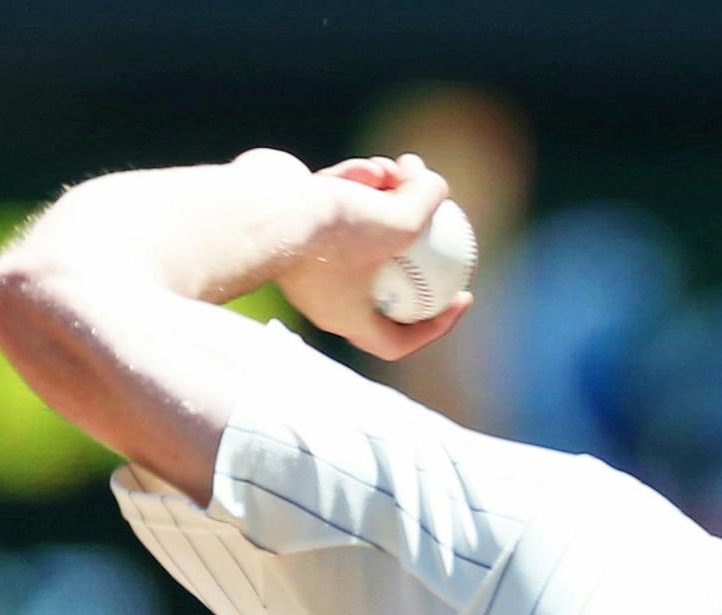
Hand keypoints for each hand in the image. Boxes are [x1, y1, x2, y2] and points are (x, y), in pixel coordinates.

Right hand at [257, 150, 473, 360]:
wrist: (260, 207)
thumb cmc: (332, 231)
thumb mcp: (401, 223)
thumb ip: (427, 206)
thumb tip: (441, 189)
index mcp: (347, 317)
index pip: (398, 339)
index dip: (436, 324)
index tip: (462, 295)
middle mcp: (324, 292)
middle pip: (385, 273)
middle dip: (415, 240)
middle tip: (440, 216)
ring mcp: (305, 254)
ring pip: (361, 227)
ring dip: (388, 195)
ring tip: (401, 170)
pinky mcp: (292, 219)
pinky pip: (335, 203)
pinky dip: (356, 185)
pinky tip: (370, 168)